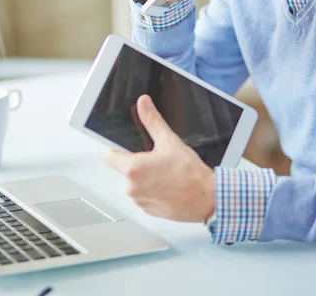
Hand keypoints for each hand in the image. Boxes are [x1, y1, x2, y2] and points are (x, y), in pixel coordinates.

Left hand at [104, 95, 215, 221]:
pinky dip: (153, 192)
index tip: (127, 149)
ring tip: (165, 175)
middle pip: (124, 170)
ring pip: (135, 185)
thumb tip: (143, 104)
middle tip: (157, 161)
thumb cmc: (190, 174)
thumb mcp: (169, 141)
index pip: (109, 157)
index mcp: (133, 169)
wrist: (207, 199)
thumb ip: (152, 120)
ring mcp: (140, 201)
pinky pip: (144, 197)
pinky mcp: (148, 211)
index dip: (117, 151)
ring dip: (145, 179)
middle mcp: (132, 188)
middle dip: (137, 164)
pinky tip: (168, 187)